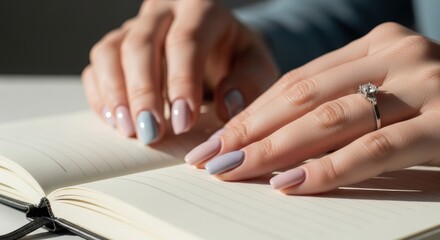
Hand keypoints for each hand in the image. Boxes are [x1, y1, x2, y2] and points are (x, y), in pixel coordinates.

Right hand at [82, 0, 277, 143]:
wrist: (217, 46)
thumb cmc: (237, 57)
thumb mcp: (256, 66)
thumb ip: (249, 82)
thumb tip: (228, 106)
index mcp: (202, 9)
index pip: (186, 41)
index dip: (182, 82)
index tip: (183, 123)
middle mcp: (163, 11)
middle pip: (141, 44)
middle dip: (143, 93)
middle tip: (150, 133)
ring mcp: (135, 26)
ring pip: (110, 51)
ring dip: (116, 94)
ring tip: (128, 130)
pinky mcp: (118, 45)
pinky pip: (97, 65)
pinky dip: (101, 93)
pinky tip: (114, 119)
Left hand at [185, 22, 439, 193]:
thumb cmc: (436, 108)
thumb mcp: (384, 93)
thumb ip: (338, 104)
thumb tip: (271, 138)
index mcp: (376, 45)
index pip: (295, 81)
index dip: (250, 112)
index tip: (215, 138)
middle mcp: (398, 55)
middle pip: (303, 98)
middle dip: (249, 131)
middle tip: (210, 158)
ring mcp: (425, 84)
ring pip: (330, 120)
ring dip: (274, 149)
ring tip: (235, 171)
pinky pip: (374, 150)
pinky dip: (328, 169)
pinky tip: (290, 186)